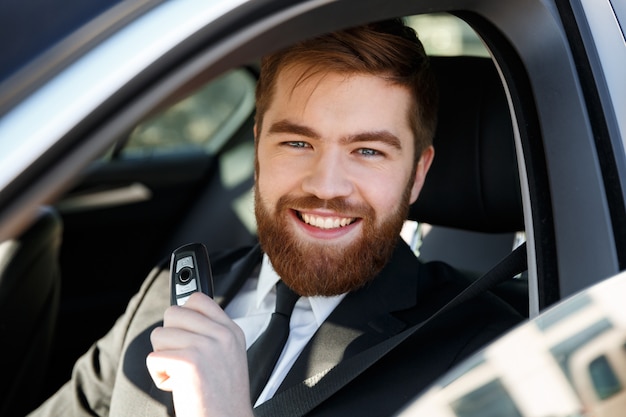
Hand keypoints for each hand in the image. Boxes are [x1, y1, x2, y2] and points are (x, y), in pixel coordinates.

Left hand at [147, 292, 253, 416]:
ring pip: (159, 335)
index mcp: (232, 331)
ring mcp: (207, 346)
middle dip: (169, 338)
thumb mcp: (228, 356)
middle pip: (173, 314)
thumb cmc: (222, 399)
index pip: (198, 299)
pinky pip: (154, 358)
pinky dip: (159, 376)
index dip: (183, 314)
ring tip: (181, 375)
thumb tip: (181, 315)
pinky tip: (177, 386)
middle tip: (182, 360)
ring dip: (164, 358)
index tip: (185, 335)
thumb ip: (210, 333)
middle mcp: (222, 335)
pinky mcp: (189, 362)